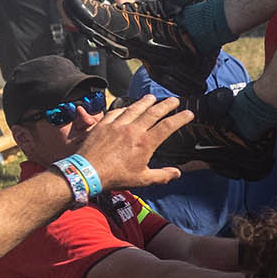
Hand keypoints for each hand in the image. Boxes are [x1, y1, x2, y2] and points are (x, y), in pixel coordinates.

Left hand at [72, 95, 192, 190]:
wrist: (87, 172)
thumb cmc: (114, 177)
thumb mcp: (142, 180)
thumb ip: (162, 175)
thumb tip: (177, 173)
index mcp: (145, 143)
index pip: (168, 126)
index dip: (180, 118)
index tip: (188, 114)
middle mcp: (133, 130)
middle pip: (154, 112)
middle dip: (167, 104)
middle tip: (174, 100)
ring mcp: (118, 125)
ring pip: (135, 108)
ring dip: (146, 101)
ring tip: (152, 97)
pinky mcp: (104, 124)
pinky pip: (116, 111)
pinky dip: (124, 108)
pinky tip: (127, 107)